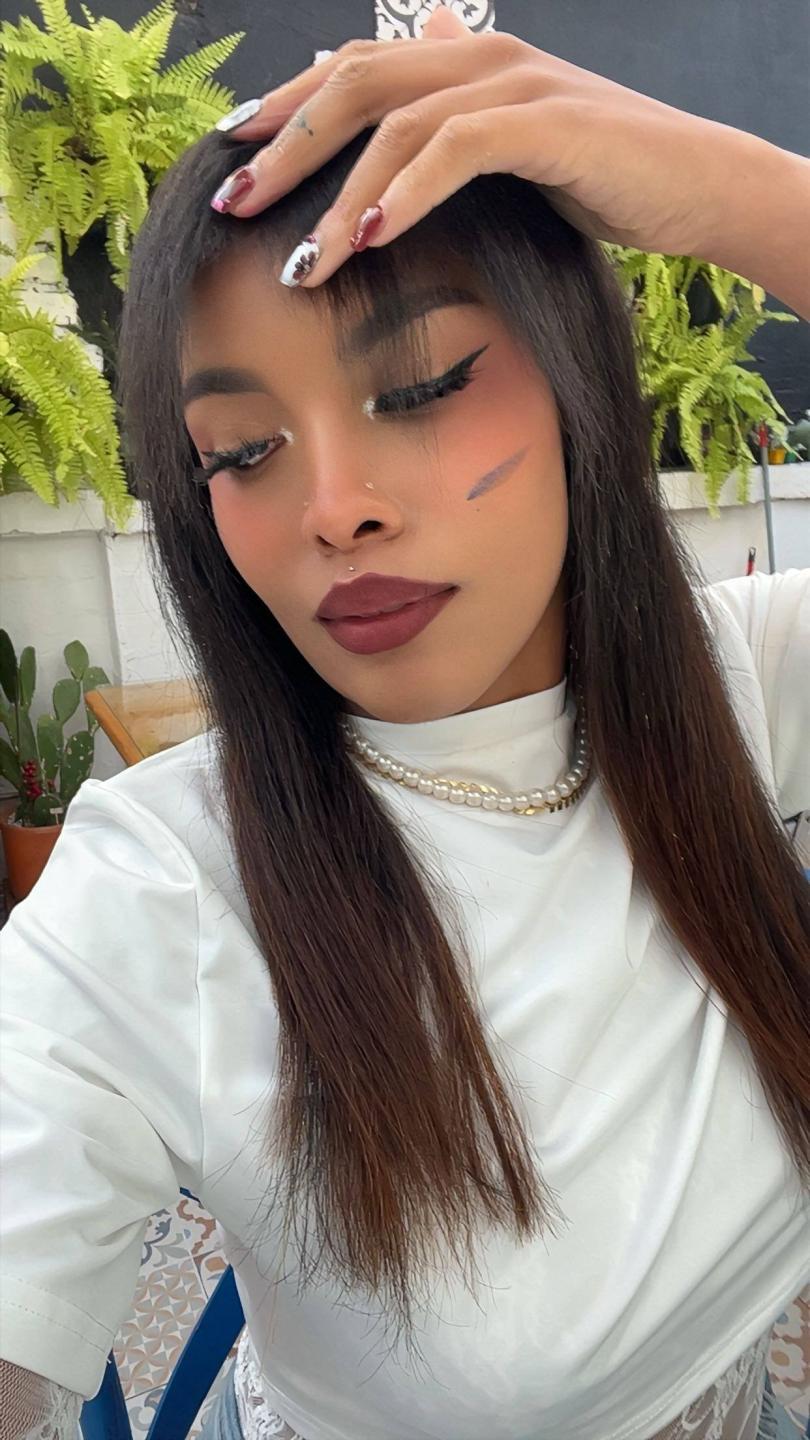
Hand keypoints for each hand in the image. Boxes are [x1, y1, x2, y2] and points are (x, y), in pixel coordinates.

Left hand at [210, 4, 770, 287]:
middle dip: (283, 148)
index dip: (285, 110)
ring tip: (298, 261)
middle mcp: (477, 57)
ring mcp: (512, 83)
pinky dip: (405, 192)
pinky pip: (456, 149)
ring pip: (394, 123)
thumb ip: (450, 143)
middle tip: (233, 206)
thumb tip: (398, 140)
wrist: (699, 188)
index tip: (233, 160)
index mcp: (461, 64)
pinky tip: (367, 239)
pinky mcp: (547, 123)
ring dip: (336, 195)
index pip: (351, 72)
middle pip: (351, 85)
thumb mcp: (510, 162)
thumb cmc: (603, 182)